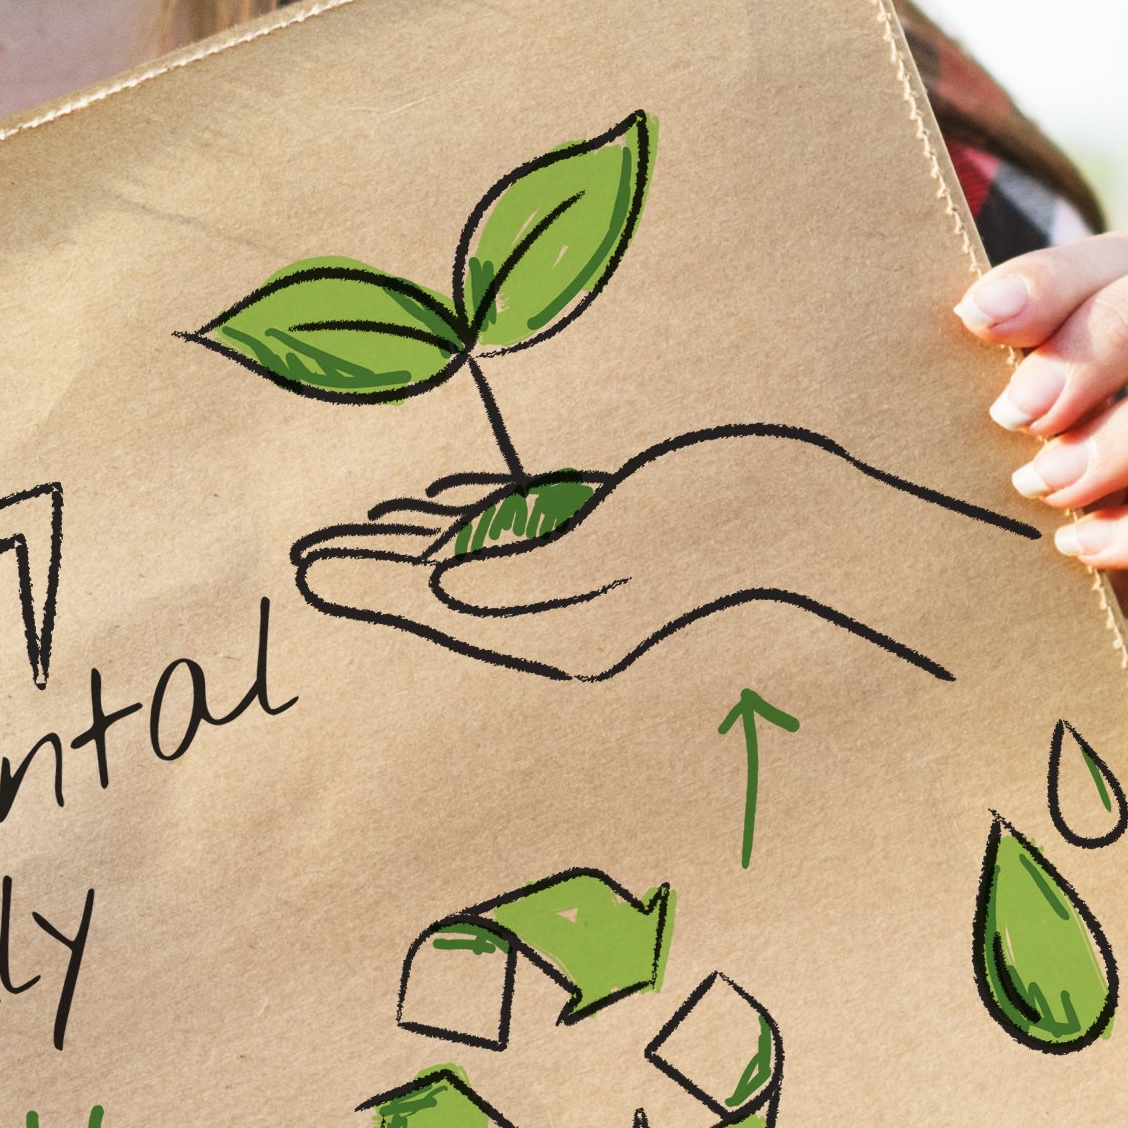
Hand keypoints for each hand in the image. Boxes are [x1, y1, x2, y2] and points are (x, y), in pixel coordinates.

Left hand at [290, 428, 1032, 683]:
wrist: (824, 506)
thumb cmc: (734, 508)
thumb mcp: (626, 534)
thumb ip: (531, 569)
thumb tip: (443, 592)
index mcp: (560, 620)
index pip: (440, 600)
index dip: (370, 582)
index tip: (305, 566)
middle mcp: (564, 614)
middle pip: (447, 589)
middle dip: (377, 571)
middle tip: (304, 556)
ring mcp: (589, 586)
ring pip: (477, 566)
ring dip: (414, 551)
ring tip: (351, 543)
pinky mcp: (611, 551)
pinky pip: (519, 545)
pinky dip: (470, 530)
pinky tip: (437, 518)